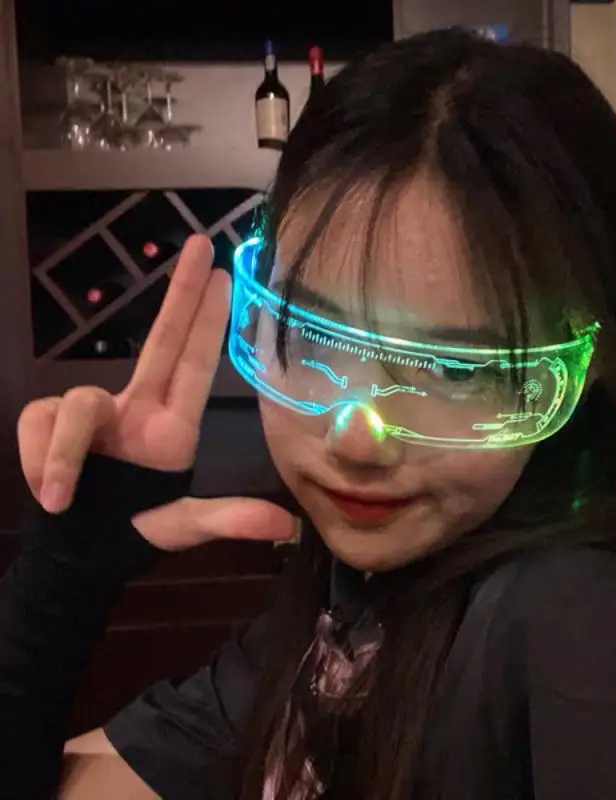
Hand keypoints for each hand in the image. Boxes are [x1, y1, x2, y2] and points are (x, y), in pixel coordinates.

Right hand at [17, 235, 295, 549]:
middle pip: (159, 339)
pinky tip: (49, 495)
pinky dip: (39, 462)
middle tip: (201, 244)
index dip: (209, 321)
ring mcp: (90, 412)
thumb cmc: (132, 532)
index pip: (195, 363)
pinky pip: (38, 425)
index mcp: (172, 426)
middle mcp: (137, 407)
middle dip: (180, 293)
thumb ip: (228, 521)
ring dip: (62, 453)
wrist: (76, 556)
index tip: (225, 276)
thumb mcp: (182, 527)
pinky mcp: (45, 420)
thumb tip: (287, 528)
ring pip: (74, 405)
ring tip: (60, 499)